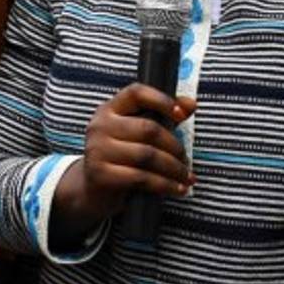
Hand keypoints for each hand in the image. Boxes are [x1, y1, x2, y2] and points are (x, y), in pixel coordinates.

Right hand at [78, 84, 196, 218]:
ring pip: (147, 155)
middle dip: (175, 147)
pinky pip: (141, 177)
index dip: (162, 100)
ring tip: (186, 178)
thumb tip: (190, 104)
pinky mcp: (100, 174)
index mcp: (109, 110)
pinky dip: (165, 185)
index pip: (136, 93)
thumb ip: (162, 117)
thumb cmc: (120, 159)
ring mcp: (98, 150)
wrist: (92, 191)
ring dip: (174, 169)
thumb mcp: (137, 135)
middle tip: (186, 161)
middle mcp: (100, 126)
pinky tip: (176, 189)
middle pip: (148, 129)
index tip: (182, 114)